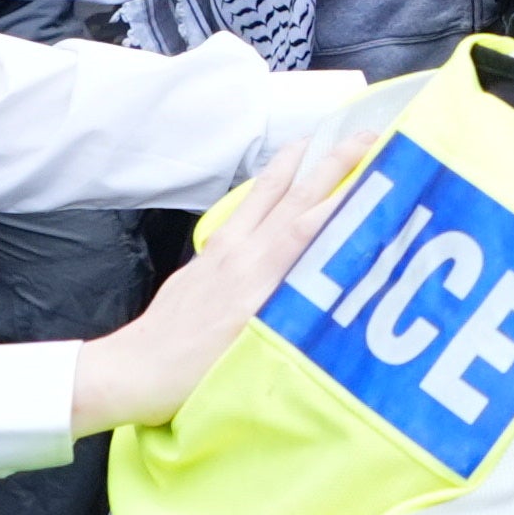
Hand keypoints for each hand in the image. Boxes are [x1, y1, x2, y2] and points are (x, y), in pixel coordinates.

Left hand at [71, 132, 377, 431]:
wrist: (134, 370)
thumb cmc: (190, 377)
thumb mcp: (253, 359)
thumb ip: (294, 323)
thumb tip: (335, 298)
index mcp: (255, 285)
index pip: (307, 228)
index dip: (344, 200)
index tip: (380, 174)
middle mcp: (241, 258)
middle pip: (293, 198)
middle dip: (332, 163)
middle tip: (366, 137)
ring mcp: (223, 251)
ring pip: (265, 194)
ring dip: (298, 161)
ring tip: (322, 138)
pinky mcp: (209, 254)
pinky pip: (246, 208)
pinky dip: (268, 185)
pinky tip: (280, 178)